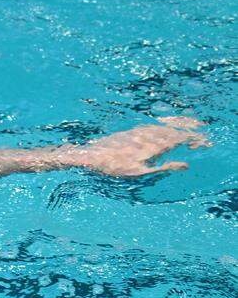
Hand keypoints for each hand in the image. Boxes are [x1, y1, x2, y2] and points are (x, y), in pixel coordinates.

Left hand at [73, 116, 210, 176]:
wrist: (91, 155)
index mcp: (154, 145)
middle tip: (203, 135)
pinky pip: (153, 125)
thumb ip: (163, 168)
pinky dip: (165, 125)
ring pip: (165, 126)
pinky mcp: (131, 131)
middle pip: (175, 130)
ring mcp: (139, 131)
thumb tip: (185, 165)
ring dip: (180, 126)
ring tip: (192, 128)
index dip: (195, 139)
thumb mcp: (139, 173)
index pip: (180, 139)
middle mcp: (148, 135)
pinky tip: (166, 128)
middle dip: (191, 131)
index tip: (206, 144)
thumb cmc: (114, 168)